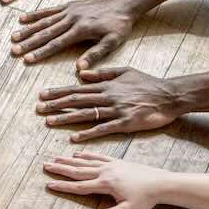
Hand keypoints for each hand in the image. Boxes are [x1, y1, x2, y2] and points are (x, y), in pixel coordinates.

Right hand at [10, 0, 137, 67]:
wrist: (124, 4)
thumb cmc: (119, 26)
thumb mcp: (112, 42)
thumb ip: (95, 54)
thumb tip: (79, 68)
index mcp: (81, 30)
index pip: (57, 43)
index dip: (41, 52)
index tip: (27, 59)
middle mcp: (72, 19)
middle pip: (46, 33)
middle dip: (29, 42)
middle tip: (14, 50)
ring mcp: (69, 11)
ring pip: (44, 21)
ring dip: (28, 29)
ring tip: (14, 37)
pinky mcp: (68, 5)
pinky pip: (49, 10)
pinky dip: (35, 14)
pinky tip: (22, 19)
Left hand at [37, 67, 184, 141]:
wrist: (170, 95)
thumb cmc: (148, 83)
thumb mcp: (124, 71)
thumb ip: (102, 73)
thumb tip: (80, 73)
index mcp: (106, 85)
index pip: (77, 89)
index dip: (58, 92)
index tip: (42, 95)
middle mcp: (108, 96)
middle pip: (77, 101)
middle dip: (56, 105)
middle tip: (38, 109)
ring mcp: (116, 110)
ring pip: (86, 114)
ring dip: (66, 118)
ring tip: (49, 121)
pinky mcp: (125, 123)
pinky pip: (103, 129)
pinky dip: (88, 133)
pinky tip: (74, 137)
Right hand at [44, 151, 167, 208]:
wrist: (162, 183)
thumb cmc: (146, 199)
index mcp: (105, 185)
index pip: (79, 186)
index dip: (63, 186)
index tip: (49, 184)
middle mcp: (105, 172)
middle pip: (78, 170)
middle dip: (61, 169)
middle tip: (46, 165)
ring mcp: (111, 165)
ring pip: (85, 162)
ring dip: (69, 160)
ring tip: (56, 158)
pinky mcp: (117, 162)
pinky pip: (98, 156)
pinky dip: (86, 155)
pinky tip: (78, 153)